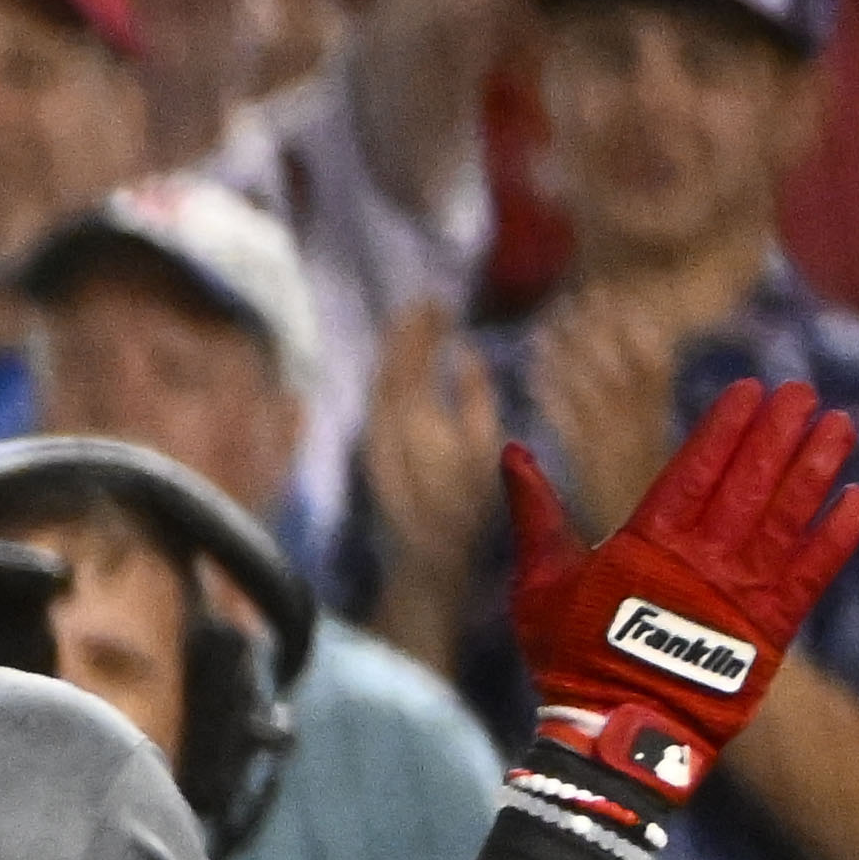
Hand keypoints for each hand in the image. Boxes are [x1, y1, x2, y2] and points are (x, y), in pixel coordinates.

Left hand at [361, 315, 504, 615]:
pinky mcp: (372, 455)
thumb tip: (465, 352)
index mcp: (416, 419)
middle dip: (405, 333)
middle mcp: (385, 425)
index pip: (412, 359)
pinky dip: (388, 377)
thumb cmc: (470, 506)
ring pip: (378, 384)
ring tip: (415, 327)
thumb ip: (475, 395)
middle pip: (390, 366)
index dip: (422, 328)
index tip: (438, 301)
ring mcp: (373, 441)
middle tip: (425, 305)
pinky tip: (402, 369)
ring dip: (394, 352)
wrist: (428, 558)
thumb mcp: (486, 447)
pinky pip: (376, 402)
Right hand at [505, 373, 858, 808]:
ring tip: (839, 426)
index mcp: (649, 543)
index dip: (728, 425)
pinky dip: (838, 534)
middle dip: (779, 431)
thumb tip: (511, 452)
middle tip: (803, 392)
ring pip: (790, 514)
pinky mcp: (773, 628)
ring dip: (817, 466)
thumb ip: (536, 513)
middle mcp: (704, 559)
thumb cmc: (570, 659)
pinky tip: (857, 499)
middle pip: (752, 479)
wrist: (618, 737)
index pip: (699, 466)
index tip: (751, 389)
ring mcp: (743, 592)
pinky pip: (815, 570)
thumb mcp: (541, 582)